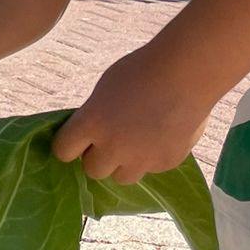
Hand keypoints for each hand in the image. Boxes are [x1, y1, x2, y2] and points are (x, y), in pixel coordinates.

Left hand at [51, 44, 216, 183]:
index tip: (77, 140)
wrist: (186, 74)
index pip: (63, 151)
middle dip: (98, 157)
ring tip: (136, 143)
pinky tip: (161, 136)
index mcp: (92, 123)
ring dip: (124, 164)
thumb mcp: (105, 91)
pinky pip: (150, 169)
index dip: (70, 145)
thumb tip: (91, 135)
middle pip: (93, 170)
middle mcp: (113, 147)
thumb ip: (95, 117)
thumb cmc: (141, 71)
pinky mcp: (165, 164)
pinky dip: (152, 158)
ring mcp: (141, 159)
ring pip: (122, 177)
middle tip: (111, 141)